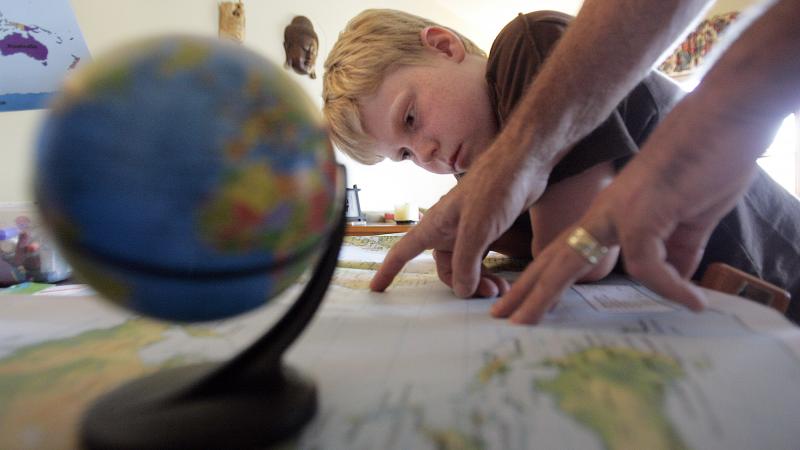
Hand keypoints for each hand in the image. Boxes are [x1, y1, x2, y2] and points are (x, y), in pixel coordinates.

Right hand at [370, 140, 549, 295]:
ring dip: (480, 281)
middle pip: (445, 268)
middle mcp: (448, 229)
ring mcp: (468, 229)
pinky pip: (482, 258)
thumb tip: (462, 291)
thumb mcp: (477, 229)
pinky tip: (504, 280)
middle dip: (462, 285)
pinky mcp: (488, 228)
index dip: (388, 271)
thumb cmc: (495, 186)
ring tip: (500, 289)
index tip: (376, 289)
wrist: (524, 161)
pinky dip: (490, 271)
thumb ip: (466, 262)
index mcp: (435, 225)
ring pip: (466, 266)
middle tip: (487, 294)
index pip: (402, 252)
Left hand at [491, 96, 764, 323]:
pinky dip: (673, 286)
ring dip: (545, 297)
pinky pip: (650, 266)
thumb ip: (678, 249)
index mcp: (611, 216)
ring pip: (569, 263)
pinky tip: (693, 301)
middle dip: (524, 291)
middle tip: (498, 317)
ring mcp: (619, 214)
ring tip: (523, 324)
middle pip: (552, 259)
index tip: (526, 303)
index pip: (566, 252)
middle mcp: (605, 215)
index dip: (544, 279)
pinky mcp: (643, 215)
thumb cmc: (708, 162)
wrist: (724, 120)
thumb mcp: (689, 218)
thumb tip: (679, 281)